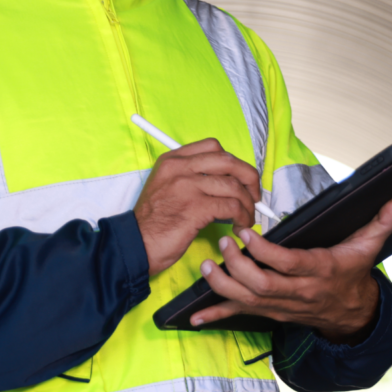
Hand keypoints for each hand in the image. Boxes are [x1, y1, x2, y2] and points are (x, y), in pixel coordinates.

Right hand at [134, 139, 260, 276]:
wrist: (136, 244)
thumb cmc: (153, 221)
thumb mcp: (165, 186)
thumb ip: (191, 176)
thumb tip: (228, 181)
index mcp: (173, 159)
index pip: (213, 147)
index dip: (233, 162)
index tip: (240, 178)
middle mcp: (180, 168)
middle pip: (229, 161)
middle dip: (249, 178)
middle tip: (254, 196)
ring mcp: (187, 186)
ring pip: (234, 186)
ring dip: (248, 204)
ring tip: (248, 217)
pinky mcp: (195, 207)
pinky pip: (232, 206)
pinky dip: (242, 217)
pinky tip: (240, 226)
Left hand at [193, 191, 391, 343]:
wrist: (351, 312)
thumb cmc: (353, 271)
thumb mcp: (370, 245)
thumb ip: (384, 219)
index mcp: (319, 271)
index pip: (288, 263)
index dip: (266, 251)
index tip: (247, 232)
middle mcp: (298, 292)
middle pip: (263, 285)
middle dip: (239, 266)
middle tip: (222, 242)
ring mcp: (281, 306)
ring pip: (248, 301)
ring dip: (223, 285)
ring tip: (207, 263)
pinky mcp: (268, 312)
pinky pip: (239, 315)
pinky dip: (214, 315)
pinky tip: (192, 316)